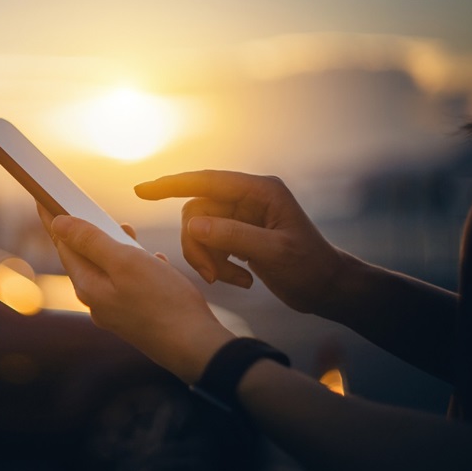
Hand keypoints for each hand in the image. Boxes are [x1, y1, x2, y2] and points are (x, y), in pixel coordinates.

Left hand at [36, 203, 234, 382]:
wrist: (195, 347)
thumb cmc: (163, 302)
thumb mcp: (126, 262)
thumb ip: (91, 241)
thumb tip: (59, 224)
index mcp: (88, 286)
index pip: (63, 245)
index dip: (53, 219)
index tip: (44, 198)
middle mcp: (97, 301)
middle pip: (83, 258)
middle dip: (87, 232)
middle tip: (88, 208)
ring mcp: (116, 311)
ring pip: (108, 270)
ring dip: (114, 247)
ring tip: (127, 230)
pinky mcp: (136, 316)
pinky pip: (128, 284)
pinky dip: (135, 267)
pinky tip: (153, 261)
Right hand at [135, 170, 344, 314]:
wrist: (329, 288)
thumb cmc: (311, 268)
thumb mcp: (274, 253)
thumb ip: (233, 236)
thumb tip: (192, 224)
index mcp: (260, 191)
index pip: (207, 181)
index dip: (172, 184)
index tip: (142, 191)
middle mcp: (248, 199)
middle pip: (198, 211)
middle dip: (198, 244)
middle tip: (210, 275)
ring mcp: (243, 217)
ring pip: (200, 229)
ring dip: (207, 258)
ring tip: (228, 280)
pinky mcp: (239, 235)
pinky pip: (210, 243)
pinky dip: (217, 264)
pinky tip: (241, 280)